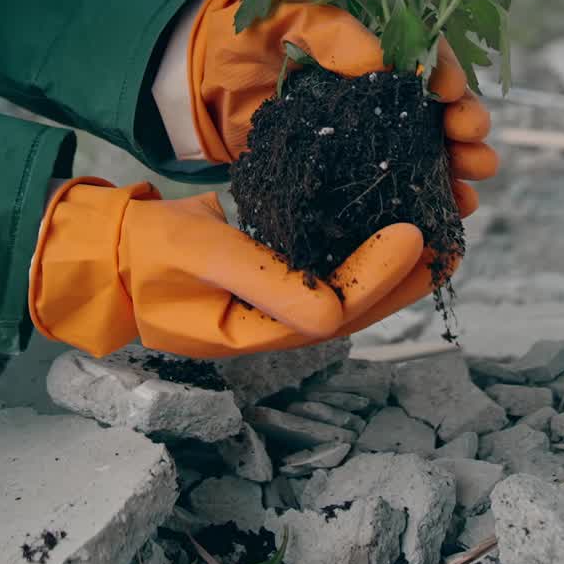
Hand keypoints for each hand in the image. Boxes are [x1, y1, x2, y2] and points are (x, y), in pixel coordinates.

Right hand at [28, 178, 427, 358]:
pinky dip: (358, 253)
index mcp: (252, 333)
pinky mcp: (269, 277)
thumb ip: (263, 280)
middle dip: (402, 280)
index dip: (379, 276)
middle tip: (451, 244)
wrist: (112, 250)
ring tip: (434, 240)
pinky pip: (325, 271)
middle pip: (352, 309)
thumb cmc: (148, 251)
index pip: (333, 310)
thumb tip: (332, 312)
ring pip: (344, 293)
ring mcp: (270, 304)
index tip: (415, 234)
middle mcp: (270, 324)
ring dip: (389, 270)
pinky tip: (383, 230)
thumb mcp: (199, 256)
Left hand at [187, 0, 497, 217]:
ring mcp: (372, 132)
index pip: (427, 54)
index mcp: (377, 43)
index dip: (446, 73)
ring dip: (463, 162)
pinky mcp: (352, 171)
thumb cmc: (248, 38)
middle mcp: (384, 89)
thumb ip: (333, 31)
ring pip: (433, 148)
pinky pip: (401, 185)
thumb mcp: (287, 16)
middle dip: (465, 122)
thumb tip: (383, 61)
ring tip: (474, 175)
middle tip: (470, 137)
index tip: (450, 92)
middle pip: (442, 106)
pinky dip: (434, 197)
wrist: (202, 81)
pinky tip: (454, 209)